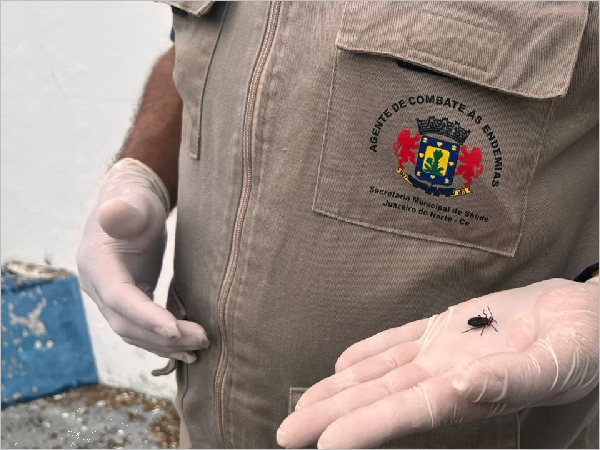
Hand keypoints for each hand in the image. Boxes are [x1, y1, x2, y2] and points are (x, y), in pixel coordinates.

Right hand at [76, 158, 208, 362]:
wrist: (132, 207)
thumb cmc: (135, 202)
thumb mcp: (133, 202)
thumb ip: (125, 210)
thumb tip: (116, 213)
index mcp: (96, 263)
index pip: (119, 297)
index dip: (145, 316)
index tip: (174, 329)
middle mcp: (97, 286)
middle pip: (127, 323)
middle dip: (163, 336)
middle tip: (202, 340)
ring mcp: (109, 297)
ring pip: (133, 332)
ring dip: (165, 344)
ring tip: (199, 349)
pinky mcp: (126, 301)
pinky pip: (140, 329)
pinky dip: (161, 341)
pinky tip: (186, 350)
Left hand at [277, 278, 598, 448]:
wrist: (585, 315)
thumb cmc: (582, 344)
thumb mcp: (556, 362)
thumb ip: (512, 378)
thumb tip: (464, 386)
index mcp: (472, 391)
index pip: (407, 413)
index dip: (366, 428)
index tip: (324, 444)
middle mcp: (447, 377)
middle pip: (379, 399)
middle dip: (332, 416)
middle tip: (286, 434)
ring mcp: (442, 352)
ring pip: (379, 373)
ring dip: (339, 389)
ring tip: (302, 407)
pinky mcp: (445, 328)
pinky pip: (397, 341)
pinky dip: (368, 352)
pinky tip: (342, 365)